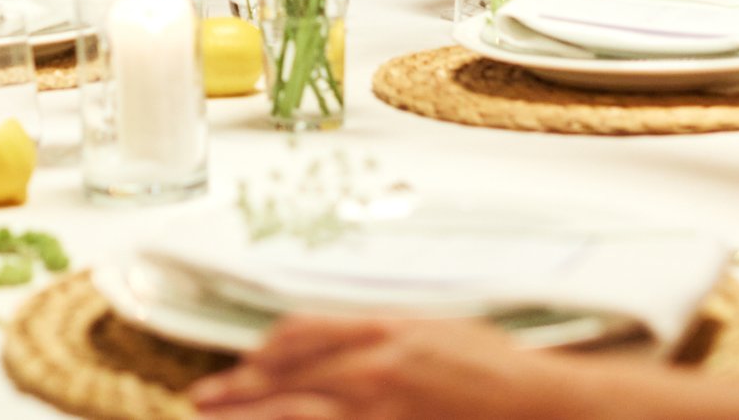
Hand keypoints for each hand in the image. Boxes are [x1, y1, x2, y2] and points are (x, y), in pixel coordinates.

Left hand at [190, 315, 573, 419]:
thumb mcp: (423, 327)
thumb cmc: (485, 362)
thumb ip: (367, 332)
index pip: (299, 335)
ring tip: (219, 419)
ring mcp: (382, 410)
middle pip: (287, 379)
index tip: (238, 366)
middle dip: (238, 393)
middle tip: (202, 400)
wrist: (535, 399)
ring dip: (255, 418)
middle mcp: (376, 368)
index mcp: (382, 330)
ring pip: (301, 416)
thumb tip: (311, 341)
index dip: (260, 353)